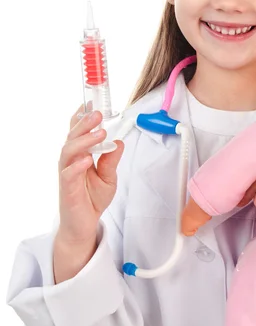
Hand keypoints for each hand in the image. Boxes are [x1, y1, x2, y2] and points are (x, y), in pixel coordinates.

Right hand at [57, 104, 124, 245]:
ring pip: (68, 151)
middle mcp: (71, 160)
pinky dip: (77, 165)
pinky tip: (87, 160)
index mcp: (80, 154)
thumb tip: (119, 142)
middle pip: (72, 136)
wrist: (84, 224)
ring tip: (99, 132)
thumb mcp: (109, 176)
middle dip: (85, 123)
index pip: (78, 131)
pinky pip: (68, 174)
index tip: (91, 101)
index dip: (82, 116)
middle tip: (98, 113)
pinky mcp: (67, 188)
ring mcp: (67, 173)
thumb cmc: (92, 198)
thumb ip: (112, 159)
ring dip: (84, 140)